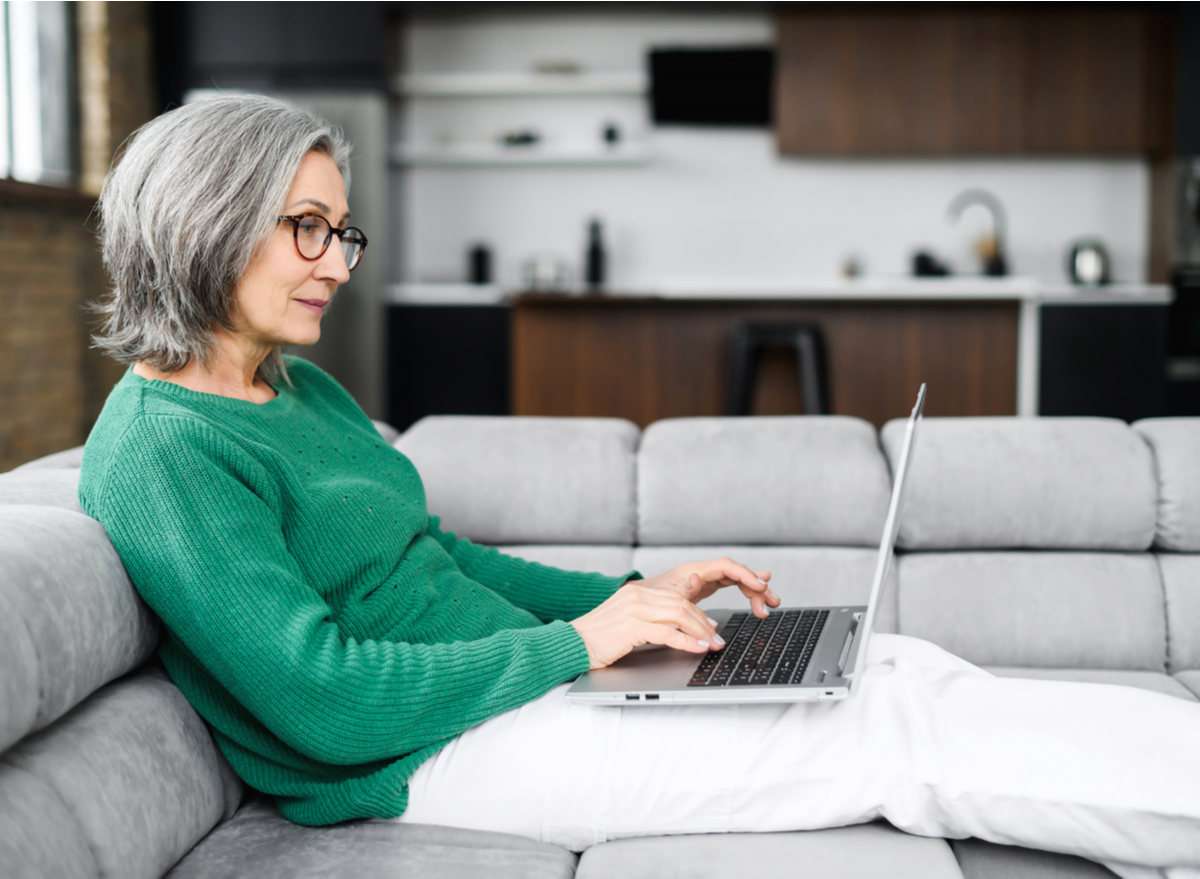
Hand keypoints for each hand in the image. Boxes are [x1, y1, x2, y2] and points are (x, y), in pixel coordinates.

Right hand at [570, 579, 724, 669]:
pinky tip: (699, 648)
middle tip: (718, 639)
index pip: (676, 597)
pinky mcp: (632, 626)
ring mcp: (634, 609)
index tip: (710, 626)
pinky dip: (688, 641)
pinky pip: (668, 632)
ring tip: (713, 645)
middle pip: (682, 604)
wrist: (572, 644)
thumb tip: (675, 629)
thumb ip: (649, 618)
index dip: (698, 611)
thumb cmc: (598, 639)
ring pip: (679, 615)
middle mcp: (637, 596)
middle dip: (704, 623)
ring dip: (701, 632)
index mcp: (636, 593)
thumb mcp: (626, 622)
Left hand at [637, 557, 777, 618]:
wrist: (638, 602)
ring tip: (771, 605)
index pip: (726, 567)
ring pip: (738, 580)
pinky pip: (733, 586)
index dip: (746, 575)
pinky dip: (746, 594)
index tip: (762, 586)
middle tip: (771, 602)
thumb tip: (696, 580)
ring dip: (756, 592)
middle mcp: (702, 571)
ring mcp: (706, 578)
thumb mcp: (664, 598)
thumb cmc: (649, 599)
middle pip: (737, 573)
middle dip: (756, 586)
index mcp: (693, 571)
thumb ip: (682, 591)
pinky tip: (758, 601)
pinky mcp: (708, 586)